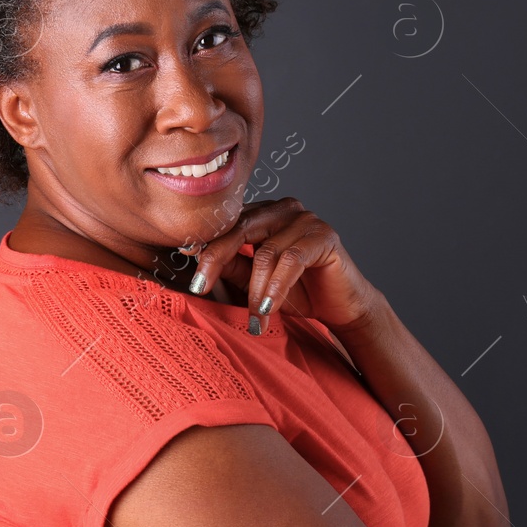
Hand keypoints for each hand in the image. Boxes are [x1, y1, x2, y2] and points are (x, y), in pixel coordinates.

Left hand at [188, 197, 383, 334]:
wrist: (341, 308)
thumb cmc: (298, 293)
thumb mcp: (255, 283)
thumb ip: (232, 267)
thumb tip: (197, 259)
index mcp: (262, 215)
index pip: (226, 226)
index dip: (204, 248)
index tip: (185, 269)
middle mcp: (282, 209)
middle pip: (239, 230)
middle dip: (217, 260)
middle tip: (201, 288)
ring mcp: (305, 219)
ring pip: (266, 251)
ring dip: (256, 289)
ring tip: (253, 317)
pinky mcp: (324, 235)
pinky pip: (292, 259)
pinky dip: (277, 286)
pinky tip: (269, 307)